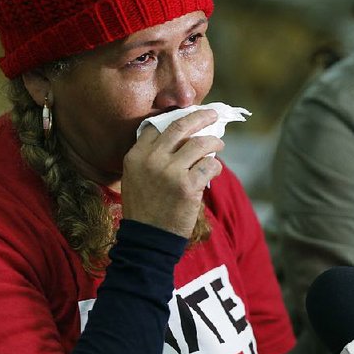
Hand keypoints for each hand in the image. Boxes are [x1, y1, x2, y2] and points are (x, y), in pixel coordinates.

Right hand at [121, 109, 223, 236]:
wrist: (148, 239)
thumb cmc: (145, 208)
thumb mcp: (135, 177)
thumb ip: (150, 157)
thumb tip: (181, 138)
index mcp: (136, 155)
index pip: (156, 126)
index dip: (175, 117)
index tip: (188, 115)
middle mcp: (152, 160)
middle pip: (180, 126)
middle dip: (200, 117)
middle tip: (213, 115)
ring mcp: (170, 172)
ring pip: (200, 144)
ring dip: (214, 142)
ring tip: (219, 145)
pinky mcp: (187, 186)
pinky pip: (209, 166)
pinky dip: (215, 167)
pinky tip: (215, 170)